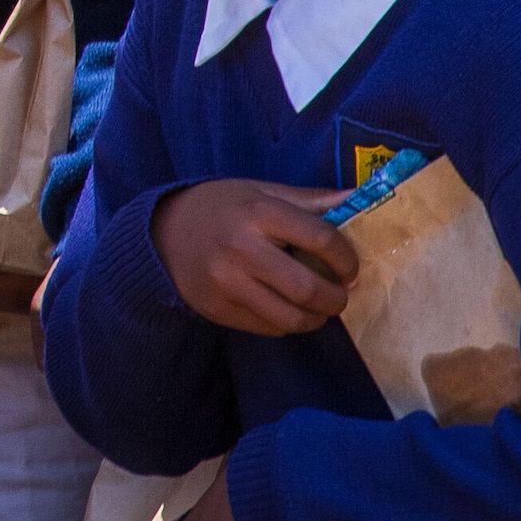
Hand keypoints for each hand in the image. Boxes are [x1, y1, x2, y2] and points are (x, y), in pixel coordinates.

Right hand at [149, 180, 356, 334]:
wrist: (161, 232)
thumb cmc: (221, 207)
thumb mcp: (261, 192)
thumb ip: (310, 200)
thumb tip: (358, 198)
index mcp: (258, 212)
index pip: (321, 239)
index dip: (347, 259)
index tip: (350, 267)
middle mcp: (241, 249)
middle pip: (308, 288)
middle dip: (336, 298)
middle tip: (340, 294)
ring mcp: (227, 284)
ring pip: (290, 318)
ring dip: (316, 318)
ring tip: (318, 307)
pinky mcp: (217, 309)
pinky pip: (268, 328)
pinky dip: (287, 323)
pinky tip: (286, 308)